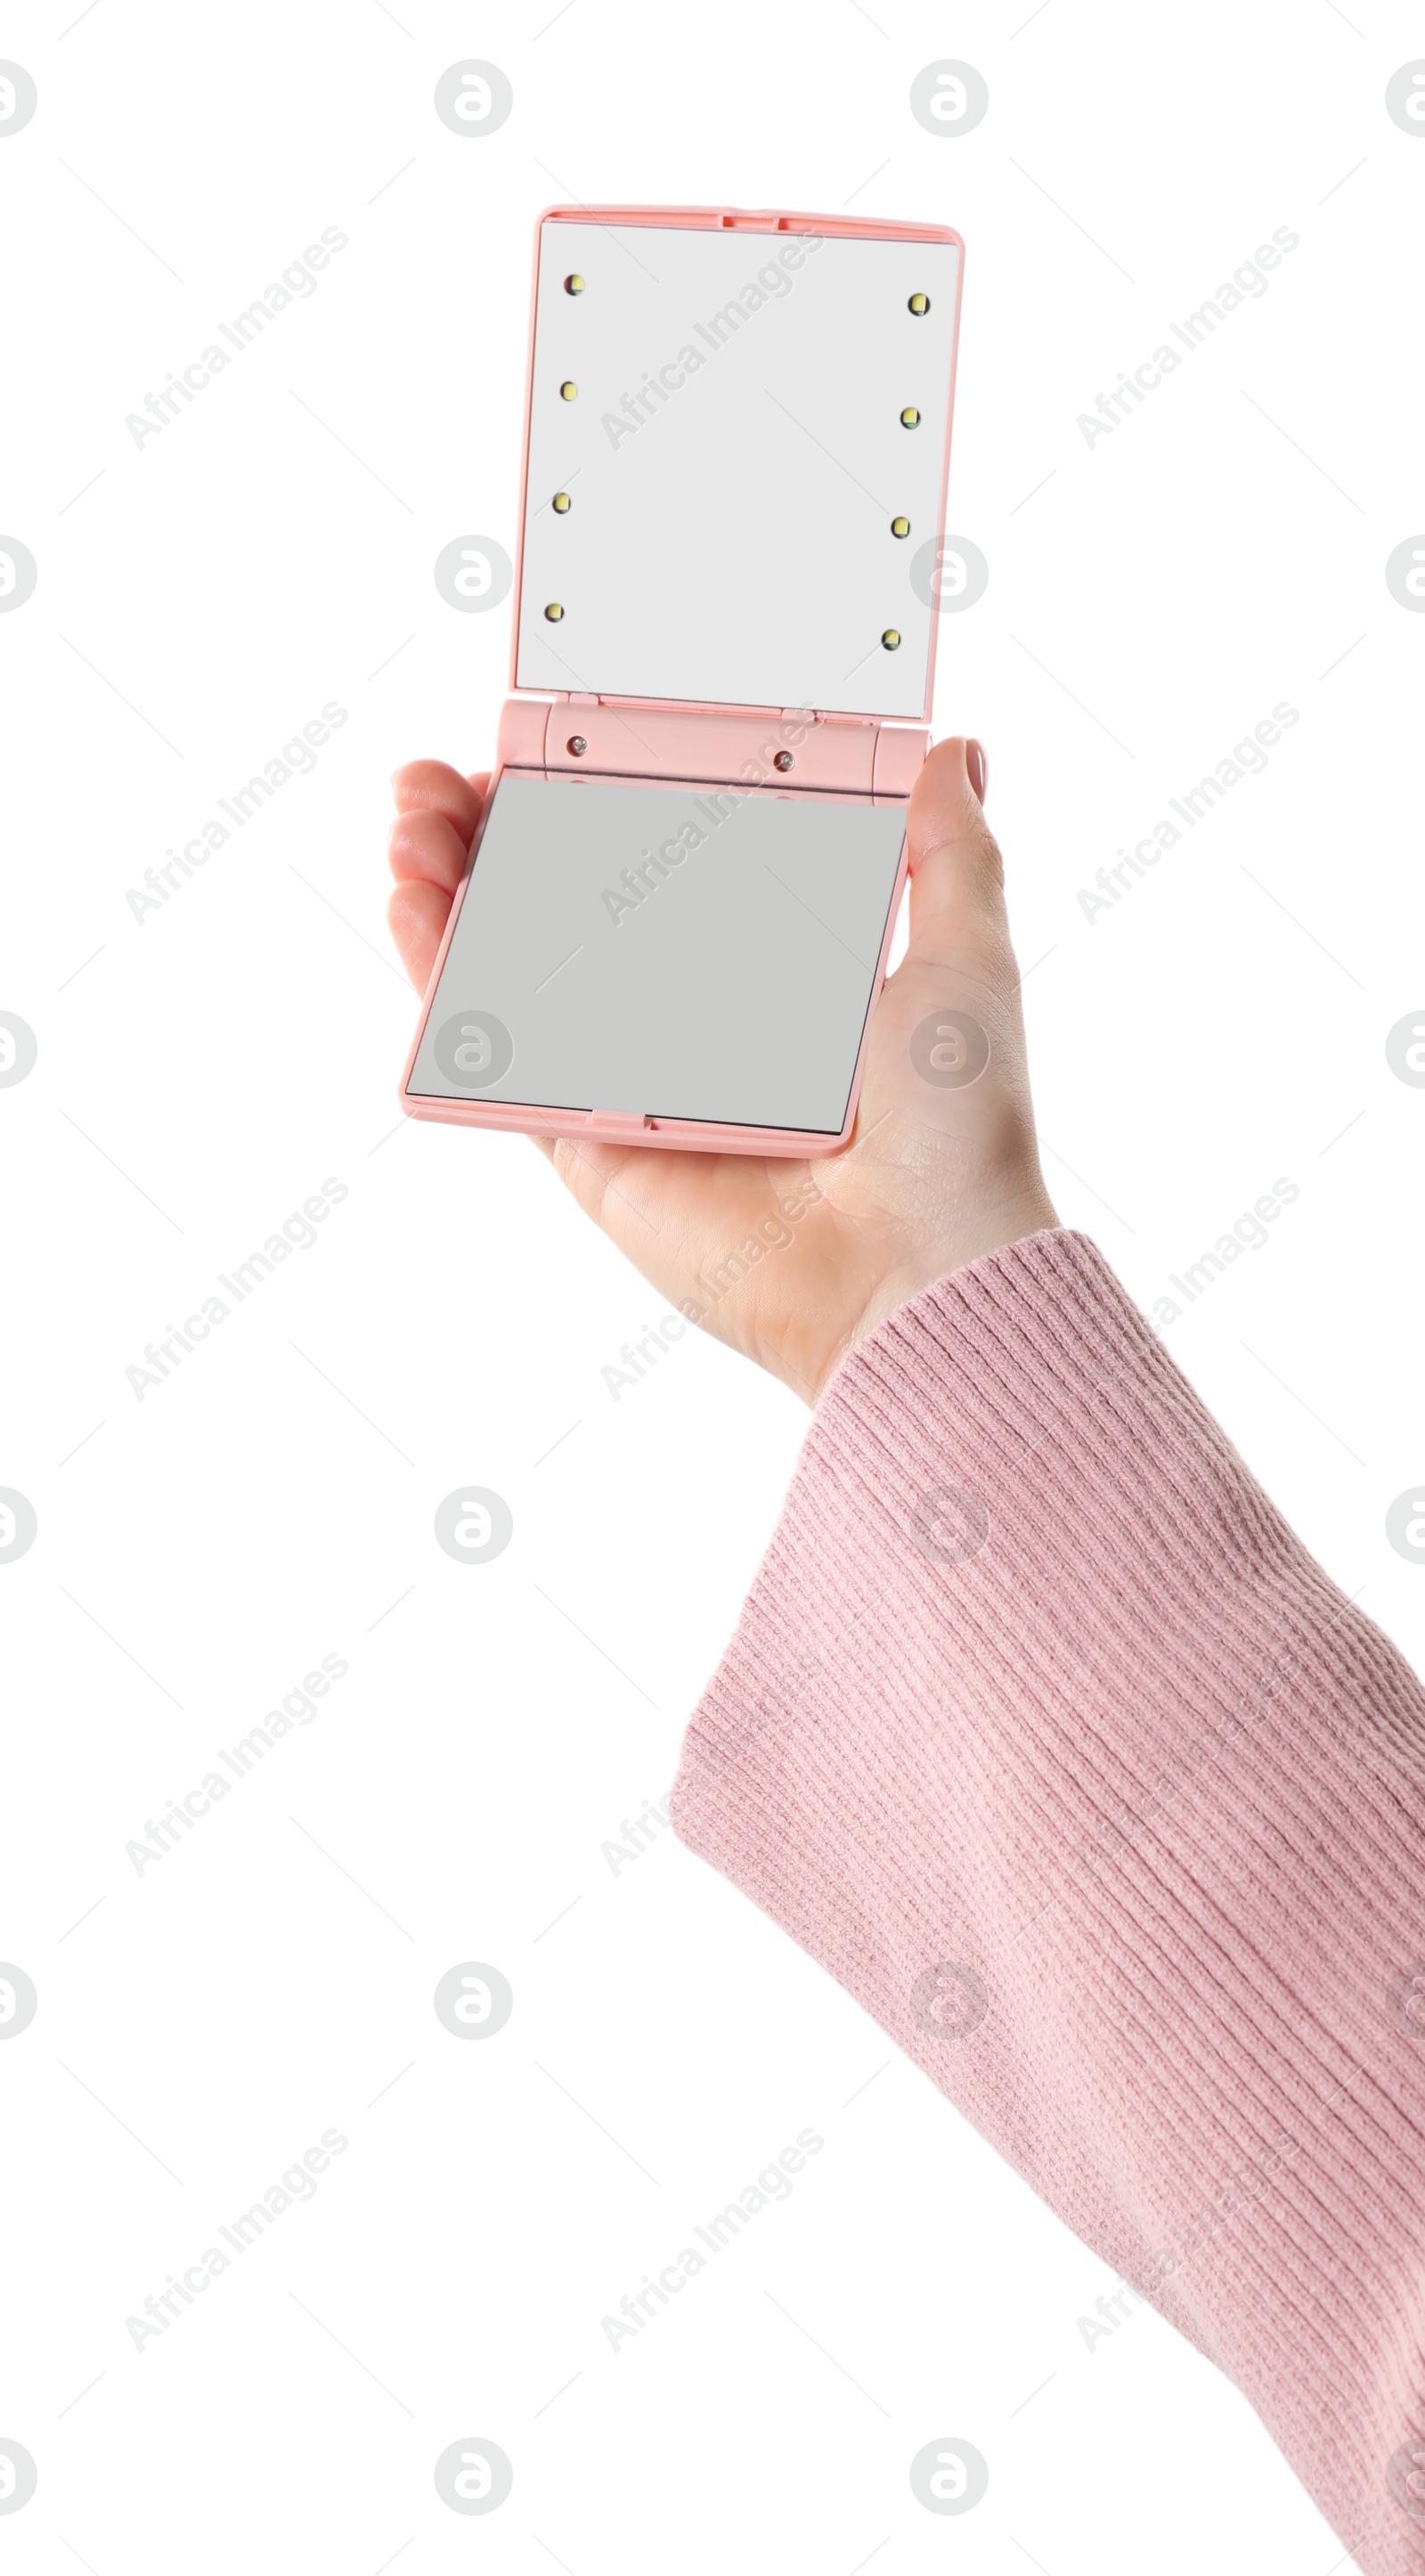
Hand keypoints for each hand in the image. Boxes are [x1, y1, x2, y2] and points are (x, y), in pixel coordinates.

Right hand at [387, 737, 1056, 1404]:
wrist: (915, 1276)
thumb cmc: (955, 1131)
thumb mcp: (965, 964)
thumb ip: (949, 858)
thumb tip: (956, 750)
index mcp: (776, 966)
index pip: (667, 856)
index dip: (599, 794)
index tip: (553, 739)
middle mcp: (693, 1016)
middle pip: (568, 900)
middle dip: (497, 827)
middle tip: (454, 776)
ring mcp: (631, 1078)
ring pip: (513, 967)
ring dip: (449, 883)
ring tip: (414, 817)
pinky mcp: (588, 1147)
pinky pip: (495, 1058)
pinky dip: (441, 983)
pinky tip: (414, 906)